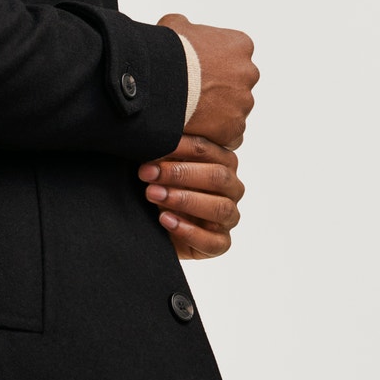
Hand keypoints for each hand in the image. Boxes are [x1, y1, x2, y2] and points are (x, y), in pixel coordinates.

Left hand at [136, 134, 243, 259]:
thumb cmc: (159, 189)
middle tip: (148, 173)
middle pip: (217, 176)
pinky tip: (166, 220)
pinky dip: (189, 231)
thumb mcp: (159, 170)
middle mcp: (231, 188)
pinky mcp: (220, 244)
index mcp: (222, 163)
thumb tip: (151, 135)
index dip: (180, 148)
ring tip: (153, 194)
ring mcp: (228, 217)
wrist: (153, 227)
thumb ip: (162, 154)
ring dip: (184, 199)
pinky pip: (213, 241)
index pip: (207, 150)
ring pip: (219, 208)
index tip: (152, 149)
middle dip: (180, 174)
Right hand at [157, 12, 258, 150]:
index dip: (214, 65)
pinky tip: (195, 130)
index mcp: (239, 45)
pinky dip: (214, 134)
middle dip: (219, 89)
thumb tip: (182, 28)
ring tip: (190, 114)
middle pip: (236, 84)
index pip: (233, 56)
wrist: (161, 80)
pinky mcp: (234, 127)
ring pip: (233, 110)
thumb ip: (186, 27)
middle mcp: (248, 72)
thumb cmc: (167, 53)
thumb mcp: (174, 25)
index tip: (198, 71)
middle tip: (193, 94)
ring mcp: (243, 101)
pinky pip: (228, 134)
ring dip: (216, 112)